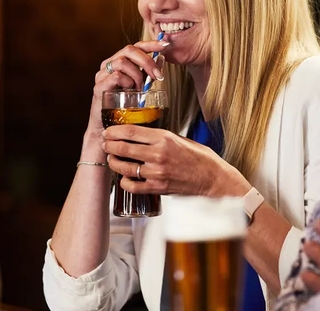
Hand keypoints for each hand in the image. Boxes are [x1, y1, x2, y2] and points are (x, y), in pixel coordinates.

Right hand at [85, 40, 167, 132]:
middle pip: (129, 50)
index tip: (164, 45)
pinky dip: (127, 83)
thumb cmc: (124, 105)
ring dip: (136, 75)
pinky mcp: (99, 87)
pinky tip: (130, 92)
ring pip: (122, 62)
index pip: (135, 46)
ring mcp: (102, 75)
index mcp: (118, 61)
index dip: (150, 43)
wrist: (109, 127)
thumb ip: (149, 72)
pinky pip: (116, 76)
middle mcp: (108, 65)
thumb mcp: (141, 85)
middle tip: (157, 76)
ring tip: (139, 89)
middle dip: (147, 61)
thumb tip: (162, 58)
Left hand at [102, 124, 250, 196]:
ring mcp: (157, 173)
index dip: (115, 131)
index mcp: (164, 138)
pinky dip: (124, 181)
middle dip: (109, 144)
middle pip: (123, 148)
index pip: (131, 131)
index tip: (108, 131)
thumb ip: (161, 138)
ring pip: (124, 167)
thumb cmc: (200, 158)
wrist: (214, 180)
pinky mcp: (158, 188)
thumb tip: (141, 135)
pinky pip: (132, 185)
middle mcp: (158, 154)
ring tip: (111, 158)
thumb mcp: (181, 139)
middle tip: (105, 143)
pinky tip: (124, 177)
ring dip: (113, 161)